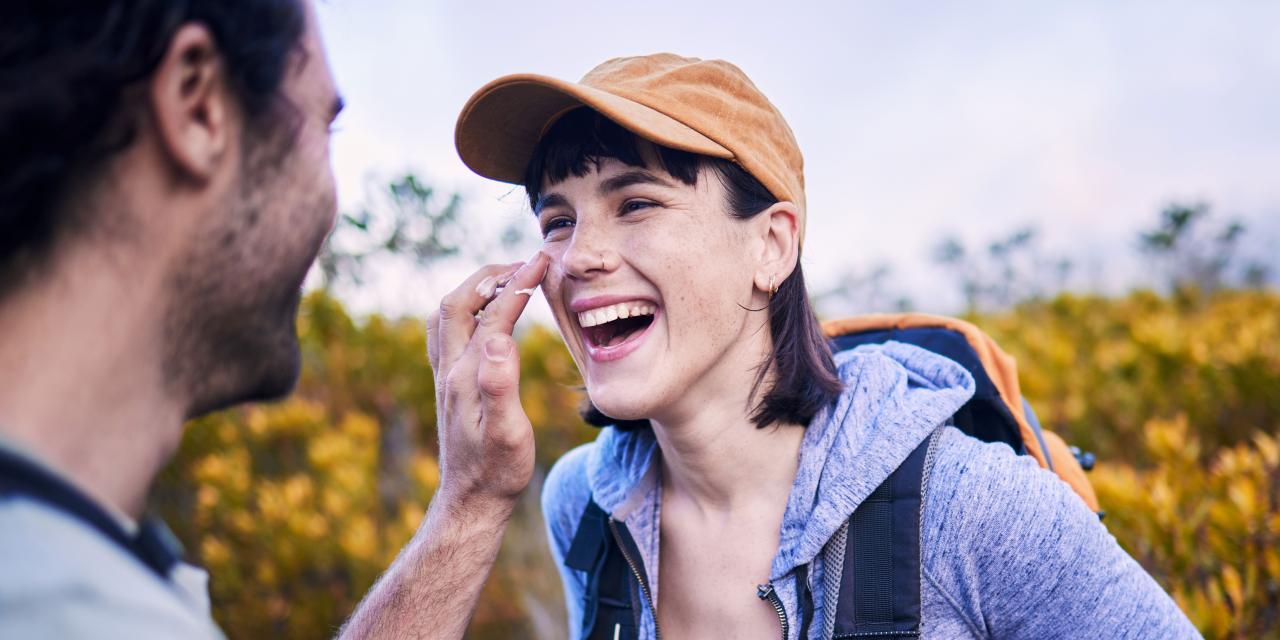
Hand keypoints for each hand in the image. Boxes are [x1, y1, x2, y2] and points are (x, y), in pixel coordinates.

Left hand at [425, 253, 548, 511]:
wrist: (471, 500)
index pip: (492, 314)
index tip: (541, 262)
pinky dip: (467, 309)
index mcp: (467, 375)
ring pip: (447, 315)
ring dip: (473, 288)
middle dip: (490, 274)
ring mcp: (446, 376)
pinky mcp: (450, 385)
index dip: (517, 284)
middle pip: (458, 302)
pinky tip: (485, 315)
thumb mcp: (508, 433)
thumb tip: (499, 339)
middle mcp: (450, 370)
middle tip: (523, 264)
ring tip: (504, 278)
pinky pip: (448, 331)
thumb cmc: (497, 471)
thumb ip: (501, 386)